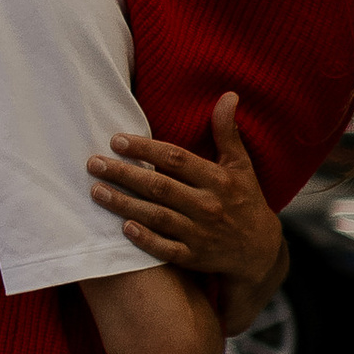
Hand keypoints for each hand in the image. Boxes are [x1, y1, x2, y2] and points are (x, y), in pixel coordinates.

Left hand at [86, 92, 286, 321]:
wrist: (260, 251)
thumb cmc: (245, 199)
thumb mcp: (241, 165)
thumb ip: (227, 131)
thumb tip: (228, 95)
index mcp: (218, 179)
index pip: (176, 160)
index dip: (145, 149)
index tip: (116, 140)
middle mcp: (209, 206)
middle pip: (160, 187)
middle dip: (124, 174)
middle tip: (94, 163)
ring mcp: (201, 234)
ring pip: (157, 217)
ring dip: (124, 204)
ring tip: (96, 190)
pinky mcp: (194, 257)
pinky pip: (166, 249)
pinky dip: (145, 240)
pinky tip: (123, 228)